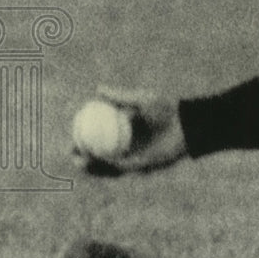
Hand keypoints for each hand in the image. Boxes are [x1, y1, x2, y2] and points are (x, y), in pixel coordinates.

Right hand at [73, 85, 188, 174]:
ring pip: (109, 167)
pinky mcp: (144, 168)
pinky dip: (108, 164)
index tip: (72, 136)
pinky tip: (97, 159)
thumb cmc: (168, 108)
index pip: (100, 141)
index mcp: (127, 135)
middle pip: (101, 157)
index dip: (84, 141)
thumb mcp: (141, 99)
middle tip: (71, 152)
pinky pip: (122, 168)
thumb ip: (120, 96)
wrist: (187, 122)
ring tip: (78, 161)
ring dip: (92, 166)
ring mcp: (136, 160)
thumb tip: (98, 89)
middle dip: (83, 159)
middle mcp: (130, 149)